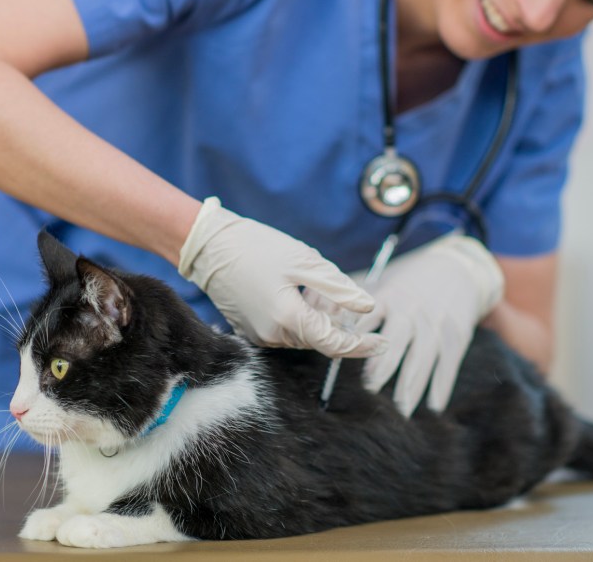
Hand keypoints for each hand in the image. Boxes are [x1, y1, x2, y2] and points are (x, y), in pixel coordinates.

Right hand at [178, 197, 383, 357]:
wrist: (209, 246)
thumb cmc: (257, 247)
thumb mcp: (305, 262)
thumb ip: (339, 289)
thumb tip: (368, 308)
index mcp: (288, 319)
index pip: (335, 343)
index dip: (362, 345)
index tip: (383, 341)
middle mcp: (273, 335)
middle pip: (320, 339)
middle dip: (340, 324)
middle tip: (348, 298)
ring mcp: (259, 334)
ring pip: (303, 335)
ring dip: (320, 318)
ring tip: (321, 289)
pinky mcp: (250, 328)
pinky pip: (285, 330)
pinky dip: (301, 317)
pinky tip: (302, 292)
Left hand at [357, 234, 503, 415]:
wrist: (457, 269)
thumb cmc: (410, 279)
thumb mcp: (382, 280)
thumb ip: (352, 295)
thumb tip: (313, 305)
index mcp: (386, 297)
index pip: (366, 321)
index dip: (354, 340)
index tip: (341, 359)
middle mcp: (410, 311)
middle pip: (395, 340)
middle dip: (382, 366)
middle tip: (369, 390)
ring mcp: (434, 324)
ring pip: (422, 357)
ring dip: (410, 385)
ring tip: (400, 410)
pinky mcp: (456, 335)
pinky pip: (448, 364)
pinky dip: (441, 386)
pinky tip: (433, 407)